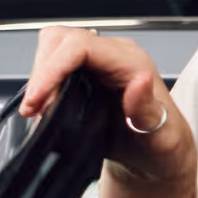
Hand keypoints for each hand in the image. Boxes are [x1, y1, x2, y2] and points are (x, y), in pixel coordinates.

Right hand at [21, 25, 196, 197]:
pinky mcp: (85, 73)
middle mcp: (114, 56)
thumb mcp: (161, 137)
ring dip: (40, 77)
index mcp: (132, 64)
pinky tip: (44, 107)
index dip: (52, 69)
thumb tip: (140, 80)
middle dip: (42, 72)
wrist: (155, 157)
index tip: (38, 100)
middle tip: (35, 108)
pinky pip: (54, 64)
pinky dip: (43, 84)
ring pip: (54, 49)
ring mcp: (98, 62)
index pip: (80, 46)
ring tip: (39, 110)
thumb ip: (148, 110)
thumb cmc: (161, 145)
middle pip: (62, 40)